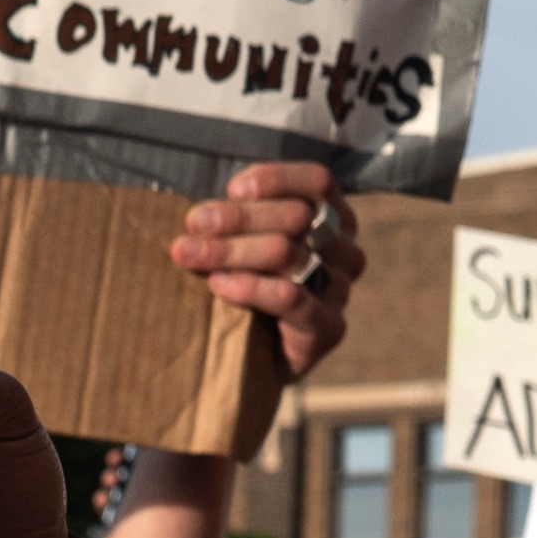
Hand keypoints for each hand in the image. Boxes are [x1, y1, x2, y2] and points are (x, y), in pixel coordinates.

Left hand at [167, 161, 361, 380]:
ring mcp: (340, 290)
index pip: (318, 182)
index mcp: (334, 219)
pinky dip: (249, 287)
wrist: (257, 358)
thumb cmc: (248, 283)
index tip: (233, 188)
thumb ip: (238, 219)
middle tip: (195, 224)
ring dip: (231, 250)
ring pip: (287, 253)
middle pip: (297, 216)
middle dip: (238, 217)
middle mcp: (345, 250)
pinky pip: (290, 297)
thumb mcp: (247, 241)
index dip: (276, 179)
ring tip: (190, 254)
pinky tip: (218, 284)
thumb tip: (201, 210)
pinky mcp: (329, 328)